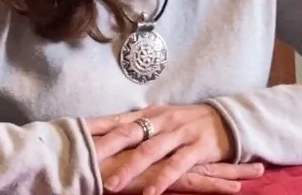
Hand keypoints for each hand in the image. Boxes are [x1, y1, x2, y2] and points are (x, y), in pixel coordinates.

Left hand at [87, 104, 263, 194]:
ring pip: (149, 151)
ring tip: (111, 184)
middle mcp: (161, 120)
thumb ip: (137, 126)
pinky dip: (162, 179)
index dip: (96, 128)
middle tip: (85, 161)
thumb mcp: (161, 119)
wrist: (228, 119)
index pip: (116, 119)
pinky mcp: (197, 147)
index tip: (74, 136)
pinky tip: (150, 192)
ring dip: (129, 168)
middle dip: (105, 148)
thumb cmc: (189, 122)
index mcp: (149, 113)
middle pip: (128, 133)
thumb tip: (106, 131)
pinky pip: (176, 165)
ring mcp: (179, 133)